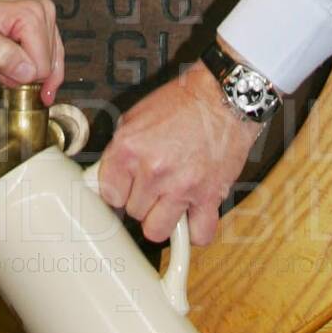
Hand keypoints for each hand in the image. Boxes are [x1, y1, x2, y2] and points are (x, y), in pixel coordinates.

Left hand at [0, 0, 63, 99]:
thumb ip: (1, 56)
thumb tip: (28, 73)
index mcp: (30, 14)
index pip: (41, 67)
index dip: (16, 76)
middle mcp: (42, 13)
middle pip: (45, 68)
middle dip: (17, 73)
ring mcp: (44, 20)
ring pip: (46, 67)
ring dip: (19, 71)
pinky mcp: (42, 28)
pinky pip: (46, 61)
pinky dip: (25, 68)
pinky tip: (9, 61)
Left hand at [95, 66, 257, 245]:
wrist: (224, 98)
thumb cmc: (184, 103)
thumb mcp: (136, 116)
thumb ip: (120, 149)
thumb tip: (108, 174)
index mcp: (129, 148)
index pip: (108, 194)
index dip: (118, 190)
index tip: (126, 187)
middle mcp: (153, 170)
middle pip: (133, 212)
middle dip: (143, 200)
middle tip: (154, 184)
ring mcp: (182, 186)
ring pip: (156, 231)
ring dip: (163, 218)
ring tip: (169, 200)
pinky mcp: (209, 196)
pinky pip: (198, 234)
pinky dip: (195, 230)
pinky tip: (192, 215)